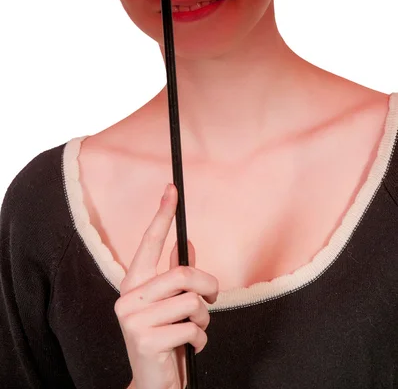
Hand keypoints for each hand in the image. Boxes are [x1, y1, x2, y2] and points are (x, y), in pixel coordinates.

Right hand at [114, 183, 218, 388]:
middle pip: (183, 274)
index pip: (149, 242)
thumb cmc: (164, 338)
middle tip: (211, 297)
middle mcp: (128, 298)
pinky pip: (193, 328)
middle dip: (207, 286)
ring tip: (193, 330)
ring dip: (203, 319)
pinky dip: (200, 339)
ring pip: (192, 301)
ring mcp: (134, 320)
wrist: (153, 384)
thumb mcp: (171, 304)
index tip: (172, 189)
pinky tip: (187, 348)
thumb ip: (177, 275)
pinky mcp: (146, 340)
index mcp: (133, 283)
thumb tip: (188, 244)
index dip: (162, 214)